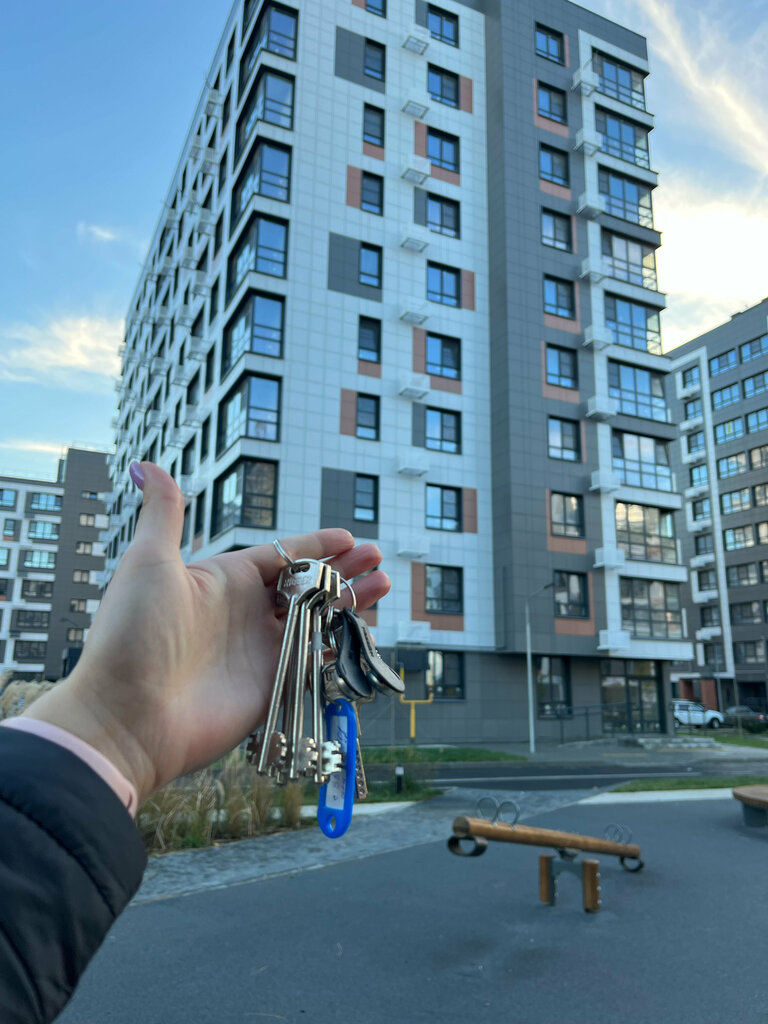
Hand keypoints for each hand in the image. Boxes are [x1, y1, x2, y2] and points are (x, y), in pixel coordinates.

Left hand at [24, 463, 389, 803]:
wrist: (124, 718)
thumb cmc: (131, 636)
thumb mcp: (149, 563)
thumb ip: (165, 513)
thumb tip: (147, 464)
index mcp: (222, 581)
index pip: (280, 556)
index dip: (315, 545)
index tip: (348, 536)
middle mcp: (244, 614)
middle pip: (306, 587)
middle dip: (343, 570)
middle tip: (377, 558)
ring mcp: (260, 653)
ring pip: (318, 622)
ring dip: (350, 603)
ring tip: (383, 585)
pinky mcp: (272, 690)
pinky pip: (316, 664)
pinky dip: (342, 648)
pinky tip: (366, 632)